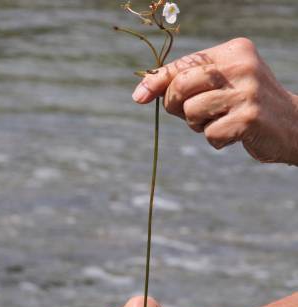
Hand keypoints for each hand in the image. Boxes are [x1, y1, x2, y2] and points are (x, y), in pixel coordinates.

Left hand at [132, 37, 297, 164]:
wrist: (292, 125)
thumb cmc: (244, 105)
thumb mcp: (219, 86)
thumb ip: (186, 85)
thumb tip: (140, 93)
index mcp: (233, 51)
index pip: (184, 65)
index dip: (157, 81)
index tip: (138, 96)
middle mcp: (241, 66)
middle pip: (181, 87)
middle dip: (177, 106)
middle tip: (194, 114)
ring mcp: (247, 92)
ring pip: (192, 112)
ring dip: (199, 125)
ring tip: (220, 121)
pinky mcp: (249, 118)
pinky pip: (209, 134)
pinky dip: (215, 140)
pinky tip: (233, 135)